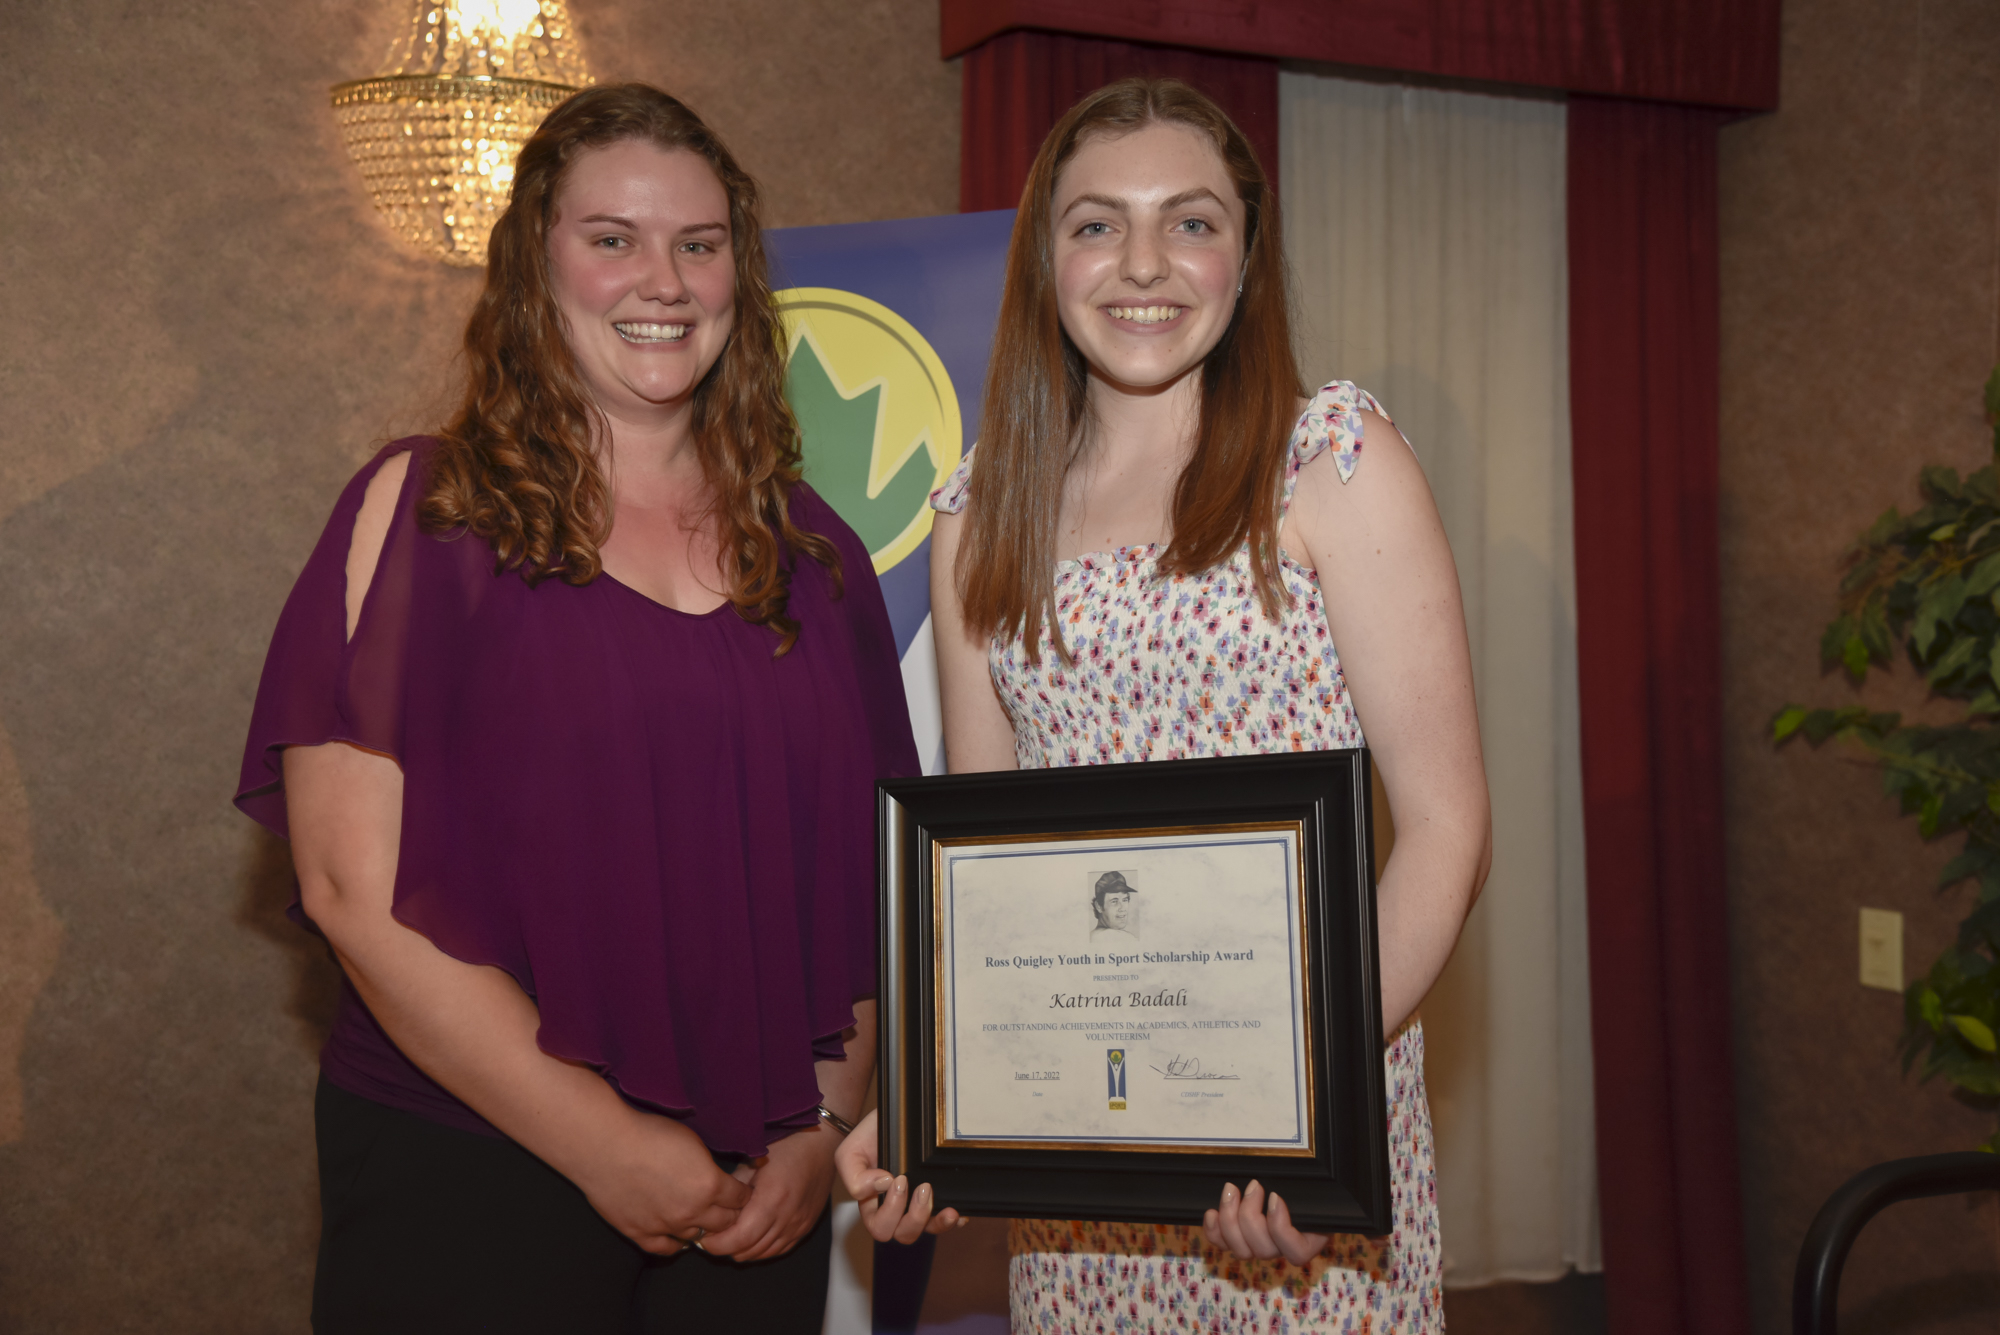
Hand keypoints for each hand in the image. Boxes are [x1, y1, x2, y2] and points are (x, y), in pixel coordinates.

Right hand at [570, 1110, 749, 1256]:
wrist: (604, 1144)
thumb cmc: (647, 1133)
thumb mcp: (692, 1141)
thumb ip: (710, 1164)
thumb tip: (722, 1174)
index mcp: (709, 1185)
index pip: (740, 1199)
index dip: (743, 1194)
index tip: (741, 1191)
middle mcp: (691, 1211)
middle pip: (725, 1223)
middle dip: (729, 1214)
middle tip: (727, 1207)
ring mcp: (665, 1226)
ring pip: (697, 1238)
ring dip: (702, 1228)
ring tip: (702, 1218)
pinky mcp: (640, 1233)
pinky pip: (666, 1248)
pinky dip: (675, 1243)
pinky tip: (677, 1235)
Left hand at [699, 1122, 838, 1261]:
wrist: (822, 1141)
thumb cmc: (787, 1144)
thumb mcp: (753, 1162)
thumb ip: (733, 1189)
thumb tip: (712, 1207)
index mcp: (772, 1199)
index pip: (740, 1239)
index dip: (718, 1244)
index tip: (703, 1238)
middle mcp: (787, 1217)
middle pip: (750, 1250)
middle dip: (726, 1248)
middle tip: (712, 1238)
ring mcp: (799, 1224)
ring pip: (764, 1253)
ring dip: (744, 1250)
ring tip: (729, 1238)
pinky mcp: (806, 1226)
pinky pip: (780, 1249)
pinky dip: (763, 1249)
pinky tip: (752, 1239)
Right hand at [835, 1109, 964, 1242]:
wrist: (896, 1113)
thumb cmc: (872, 1134)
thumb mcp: (851, 1151)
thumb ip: (855, 1175)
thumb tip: (881, 1186)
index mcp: (872, 1204)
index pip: (880, 1227)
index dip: (890, 1211)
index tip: (897, 1179)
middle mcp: (896, 1209)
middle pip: (904, 1234)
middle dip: (915, 1217)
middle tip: (923, 1188)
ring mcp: (918, 1204)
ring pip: (926, 1231)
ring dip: (936, 1221)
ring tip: (943, 1203)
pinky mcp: (937, 1197)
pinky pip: (946, 1219)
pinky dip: (953, 1219)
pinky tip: (956, 1209)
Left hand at [1203, 1179, 1327, 1266]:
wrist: (1294, 1179)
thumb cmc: (1306, 1181)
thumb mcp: (1311, 1183)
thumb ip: (1307, 1187)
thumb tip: (1294, 1185)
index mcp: (1310, 1238)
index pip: (1297, 1252)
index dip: (1280, 1228)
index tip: (1274, 1197)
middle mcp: (1284, 1248)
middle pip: (1264, 1250)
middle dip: (1250, 1216)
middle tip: (1252, 1186)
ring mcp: (1261, 1246)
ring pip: (1242, 1251)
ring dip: (1231, 1219)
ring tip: (1231, 1190)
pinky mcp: (1240, 1239)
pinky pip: (1224, 1245)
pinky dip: (1215, 1232)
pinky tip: (1212, 1213)